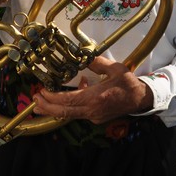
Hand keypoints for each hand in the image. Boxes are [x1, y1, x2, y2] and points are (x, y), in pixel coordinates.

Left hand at [32, 55, 153, 123]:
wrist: (140, 99)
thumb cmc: (128, 83)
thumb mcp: (114, 68)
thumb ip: (97, 63)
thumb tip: (83, 56)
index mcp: (95, 98)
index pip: (68, 100)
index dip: (52, 98)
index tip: (41, 92)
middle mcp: (92, 110)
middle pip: (64, 112)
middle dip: (47, 107)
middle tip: (34, 100)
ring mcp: (93, 116)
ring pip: (68, 115)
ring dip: (53, 110)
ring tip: (40, 104)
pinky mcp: (96, 118)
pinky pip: (78, 113)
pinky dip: (68, 107)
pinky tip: (66, 97)